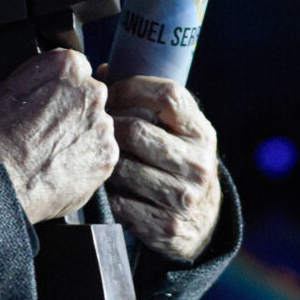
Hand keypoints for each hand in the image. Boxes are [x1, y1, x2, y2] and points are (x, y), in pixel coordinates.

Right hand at [0, 50, 117, 225]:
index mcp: (64, 66)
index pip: (70, 68)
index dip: (53, 88)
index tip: (40, 104)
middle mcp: (91, 91)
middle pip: (86, 97)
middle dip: (68, 111)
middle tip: (42, 131)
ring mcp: (102, 126)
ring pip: (94, 127)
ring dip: (77, 137)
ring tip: (48, 153)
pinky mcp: (106, 157)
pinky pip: (99, 156)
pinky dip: (84, 162)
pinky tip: (59, 168)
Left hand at [102, 74, 221, 261]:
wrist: (204, 223)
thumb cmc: (179, 165)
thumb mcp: (180, 134)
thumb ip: (151, 105)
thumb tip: (103, 72)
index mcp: (202, 134)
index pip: (169, 96)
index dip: (132, 88)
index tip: (111, 90)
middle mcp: (198, 164)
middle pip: (137, 131)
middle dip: (109, 126)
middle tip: (95, 126)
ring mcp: (184, 197)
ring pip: (124, 168)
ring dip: (105, 161)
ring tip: (97, 156)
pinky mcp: (166, 226)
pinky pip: (119, 203)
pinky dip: (106, 194)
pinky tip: (105, 187)